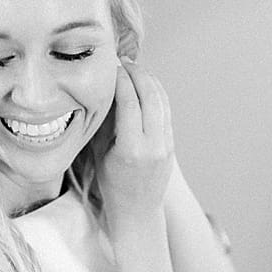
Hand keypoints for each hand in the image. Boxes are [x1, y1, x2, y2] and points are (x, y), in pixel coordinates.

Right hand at [92, 60, 174, 231]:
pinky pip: (165, 110)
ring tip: (133, 68)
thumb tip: (106, 91)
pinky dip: (155, 93)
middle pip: (150, 95)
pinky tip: (144, 85)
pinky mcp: (172, 143)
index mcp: (132, 149)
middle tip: (123, 61)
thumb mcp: (100, 155)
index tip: (111, 67)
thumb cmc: (111, 185)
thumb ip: (105, 124)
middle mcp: (154, 145)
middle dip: (137, 73)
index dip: (121, 80)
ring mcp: (166, 144)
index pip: (129, 102)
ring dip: (148, 80)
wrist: (137, 210)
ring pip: (161, 100)